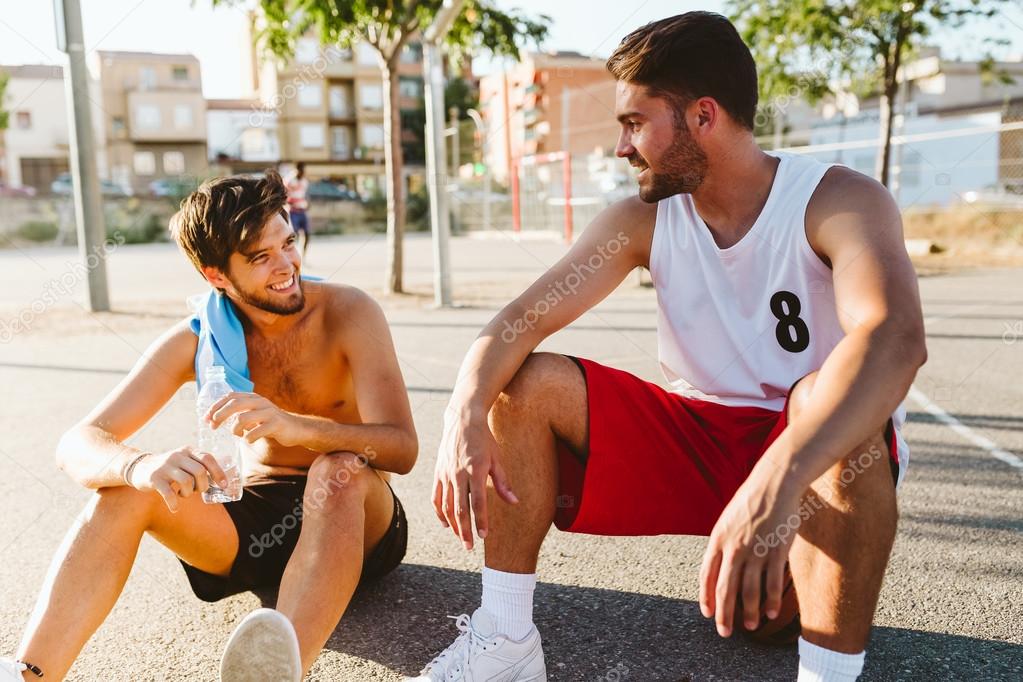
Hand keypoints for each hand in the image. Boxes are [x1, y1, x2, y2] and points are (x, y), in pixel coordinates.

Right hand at [129, 446, 228, 512]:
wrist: (140, 467)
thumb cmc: (170, 468)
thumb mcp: (184, 461)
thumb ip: (200, 466)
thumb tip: (222, 481)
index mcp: (187, 450)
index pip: (208, 458)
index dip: (219, 472)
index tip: (224, 485)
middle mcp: (177, 456)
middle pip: (200, 471)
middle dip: (203, 485)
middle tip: (197, 491)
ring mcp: (165, 466)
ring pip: (186, 482)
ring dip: (188, 493)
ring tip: (183, 495)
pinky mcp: (154, 478)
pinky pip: (169, 493)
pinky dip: (174, 503)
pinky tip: (175, 508)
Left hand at [206, 392, 306, 446]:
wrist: (296, 428)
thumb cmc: (270, 423)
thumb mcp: (254, 414)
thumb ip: (238, 413)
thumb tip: (213, 418)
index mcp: (253, 398)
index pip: (230, 396)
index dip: (216, 406)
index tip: (206, 418)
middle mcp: (260, 402)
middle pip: (234, 404)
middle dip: (220, 415)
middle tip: (213, 427)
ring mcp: (269, 412)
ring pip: (243, 418)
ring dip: (235, 429)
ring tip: (237, 435)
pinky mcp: (276, 424)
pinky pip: (256, 431)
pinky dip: (248, 438)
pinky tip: (248, 440)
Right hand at [432, 407, 517, 549]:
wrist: (462, 420)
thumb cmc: (484, 440)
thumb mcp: (497, 459)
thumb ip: (503, 483)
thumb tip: (514, 502)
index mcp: (476, 469)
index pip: (477, 501)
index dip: (480, 520)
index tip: (483, 536)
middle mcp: (458, 473)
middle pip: (459, 508)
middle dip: (464, 529)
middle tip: (469, 546)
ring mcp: (445, 473)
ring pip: (446, 505)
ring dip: (453, 524)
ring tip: (460, 538)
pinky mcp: (438, 472)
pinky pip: (436, 497)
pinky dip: (439, 512)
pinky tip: (446, 523)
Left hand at [698, 464, 799, 636]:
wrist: (774, 484)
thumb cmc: (750, 502)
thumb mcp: (727, 520)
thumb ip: (723, 544)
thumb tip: (719, 567)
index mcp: (718, 539)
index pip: (706, 575)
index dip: (706, 598)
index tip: (708, 614)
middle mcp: (734, 547)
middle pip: (726, 588)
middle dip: (724, 614)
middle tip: (725, 632)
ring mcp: (757, 551)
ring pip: (750, 590)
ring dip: (748, 612)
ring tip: (749, 626)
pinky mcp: (777, 551)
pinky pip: (773, 582)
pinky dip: (771, 601)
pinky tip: (769, 613)